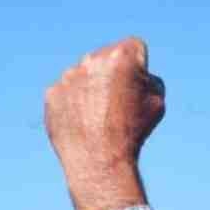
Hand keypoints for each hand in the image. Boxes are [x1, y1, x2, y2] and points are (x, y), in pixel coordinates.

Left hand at [43, 38, 165, 209]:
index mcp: (122, 55)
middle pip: (106, 57)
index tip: (136, 88)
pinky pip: (65, 94)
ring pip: (84, 75)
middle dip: (112, 74)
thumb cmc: (133, 132)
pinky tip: (82, 123)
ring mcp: (68, 77)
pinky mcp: (52, 94)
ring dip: (91, 88)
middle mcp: (92, 60)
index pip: (134, 48)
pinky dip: (73, 105)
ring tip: (98, 117)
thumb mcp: (157, 101)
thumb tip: (135, 74)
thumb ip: (148, 78)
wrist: (99, 162)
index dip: (139, 68)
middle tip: (116, 104)